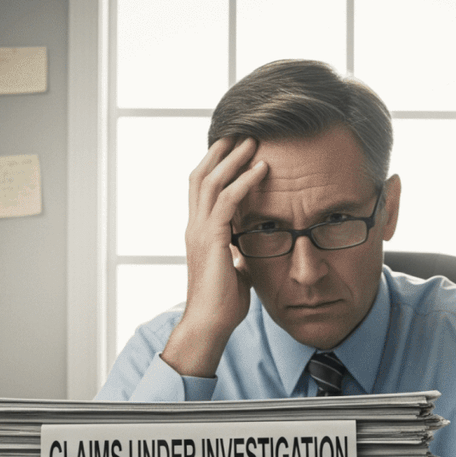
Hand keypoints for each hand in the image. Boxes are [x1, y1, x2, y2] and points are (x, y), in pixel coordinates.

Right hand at [162, 136, 268, 377]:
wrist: (210, 324)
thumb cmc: (223, 303)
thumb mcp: (233, 268)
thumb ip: (237, 252)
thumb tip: (246, 249)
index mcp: (198, 232)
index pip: (201, 188)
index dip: (215, 164)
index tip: (233, 147)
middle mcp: (194, 226)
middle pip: (201, 175)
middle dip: (221, 151)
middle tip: (242, 132)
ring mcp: (200, 232)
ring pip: (212, 182)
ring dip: (234, 159)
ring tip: (254, 141)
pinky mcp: (212, 239)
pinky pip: (227, 201)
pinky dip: (244, 182)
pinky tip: (261, 169)